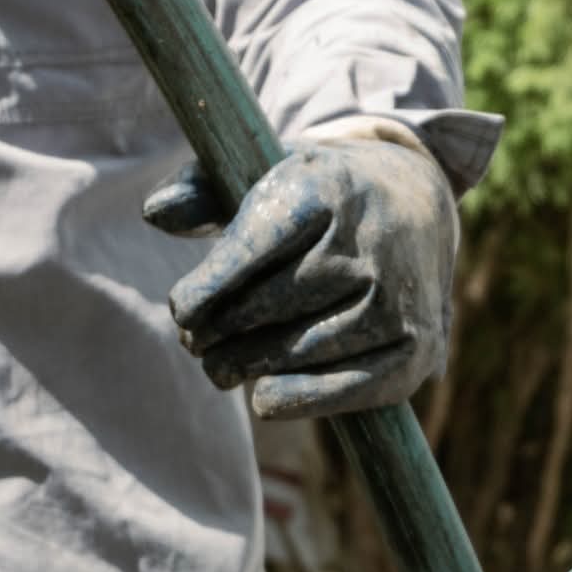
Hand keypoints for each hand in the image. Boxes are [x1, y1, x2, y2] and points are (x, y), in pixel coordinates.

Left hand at [143, 118, 457, 418]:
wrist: (417, 206)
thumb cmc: (320, 197)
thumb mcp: (268, 173)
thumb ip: (203, 189)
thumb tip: (154, 213)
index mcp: (330, 188)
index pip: (255, 245)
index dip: (208, 286)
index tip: (183, 307)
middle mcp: (373, 244)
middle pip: (271, 304)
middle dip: (219, 330)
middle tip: (195, 340)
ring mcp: (400, 300)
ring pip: (301, 349)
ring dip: (248, 365)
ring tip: (220, 364)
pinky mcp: (416, 349)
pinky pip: (349, 388)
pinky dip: (299, 398)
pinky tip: (264, 398)